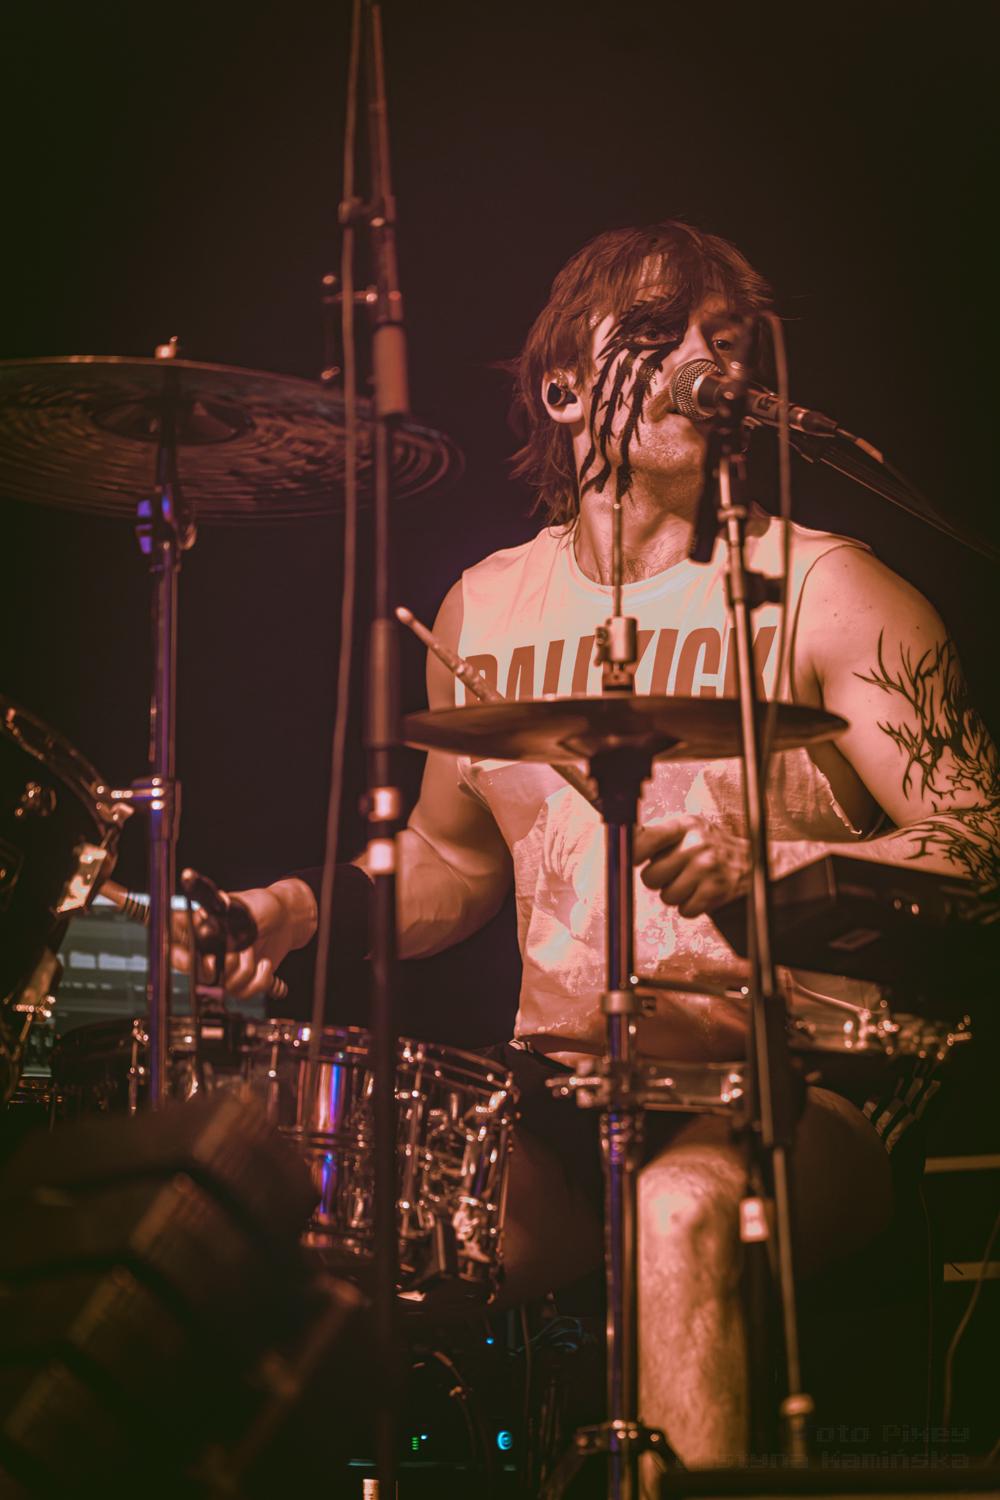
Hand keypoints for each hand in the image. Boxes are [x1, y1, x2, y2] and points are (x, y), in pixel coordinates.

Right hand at [170, 879, 316, 998]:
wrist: (287, 917)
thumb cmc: (262, 905)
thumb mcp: (242, 906)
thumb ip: (224, 917)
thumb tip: (212, 918)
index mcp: (198, 929)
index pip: (175, 950)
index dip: (186, 962)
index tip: (209, 961)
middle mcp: (207, 951)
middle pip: (201, 976)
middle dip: (227, 966)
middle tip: (244, 949)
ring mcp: (224, 967)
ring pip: (226, 987)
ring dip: (247, 970)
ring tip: (256, 952)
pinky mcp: (241, 979)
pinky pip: (244, 993)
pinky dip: (259, 981)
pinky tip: (266, 965)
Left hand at [635, 815, 748, 916]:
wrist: (752, 862)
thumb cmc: (708, 846)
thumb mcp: (686, 830)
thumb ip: (656, 836)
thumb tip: (622, 842)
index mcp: (684, 825)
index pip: (645, 840)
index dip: (633, 855)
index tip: (633, 861)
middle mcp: (695, 844)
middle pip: (650, 877)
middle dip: (658, 880)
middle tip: (672, 873)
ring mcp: (707, 867)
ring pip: (666, 897)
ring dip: (675, 895)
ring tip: (690, 882)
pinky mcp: (716, 890)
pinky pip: (685, 910)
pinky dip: (690, 907)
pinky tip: (700, 892)